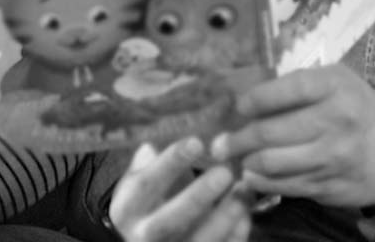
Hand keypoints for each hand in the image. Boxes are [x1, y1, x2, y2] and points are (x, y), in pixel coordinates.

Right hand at [111, 138, 251, 241]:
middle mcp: (145, 235)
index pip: (146, 184)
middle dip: (199, 196)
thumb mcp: (135, 187)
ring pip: (200, 240)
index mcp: (128, 209)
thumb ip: (146, 166)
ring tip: (243, 190)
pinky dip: (236, 233)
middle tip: (224, 173)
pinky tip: (246, 213)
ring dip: (226, 216)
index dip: (170, 163)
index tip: (196, 142)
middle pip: (172, 219)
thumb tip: (152, 147)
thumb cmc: (143, 208)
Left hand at [214, 65, 374, 207]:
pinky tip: (254, 176)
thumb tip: (244, 102)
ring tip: (237, 160)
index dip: (252, 101)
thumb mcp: (336, 82)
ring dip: (245, 163)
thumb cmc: (358, 108)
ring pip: (270, 164)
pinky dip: (260, 182)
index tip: (239, 108)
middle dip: (235, 139)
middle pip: (268, 132)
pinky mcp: (329, 186)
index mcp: (333, 87)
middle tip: (218, 144)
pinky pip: (283, 186)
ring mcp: (332, 158)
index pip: (281, 90)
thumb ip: (296, 87)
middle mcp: (334, 121)